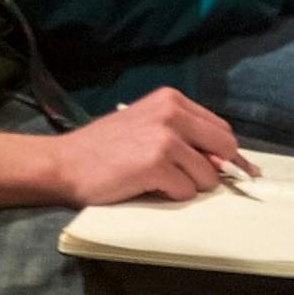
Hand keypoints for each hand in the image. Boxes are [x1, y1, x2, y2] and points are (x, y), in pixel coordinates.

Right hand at [55, 88, 240, 204]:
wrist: (65, 163)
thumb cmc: (106, 148)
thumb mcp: (148, 126)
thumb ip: (185, 135)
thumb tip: (228, 163)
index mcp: (171, 99)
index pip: (221, 129)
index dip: (225, 154)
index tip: (227, 171)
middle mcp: (172, 113)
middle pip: (225, 148)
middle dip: (214, 170)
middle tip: (188, 179)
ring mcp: (165, 138)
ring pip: (208, 176)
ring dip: (188, 186)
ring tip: (156, 179)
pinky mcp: (157, 164)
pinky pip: (186, 191)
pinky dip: (171, 195)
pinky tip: (146, 186)